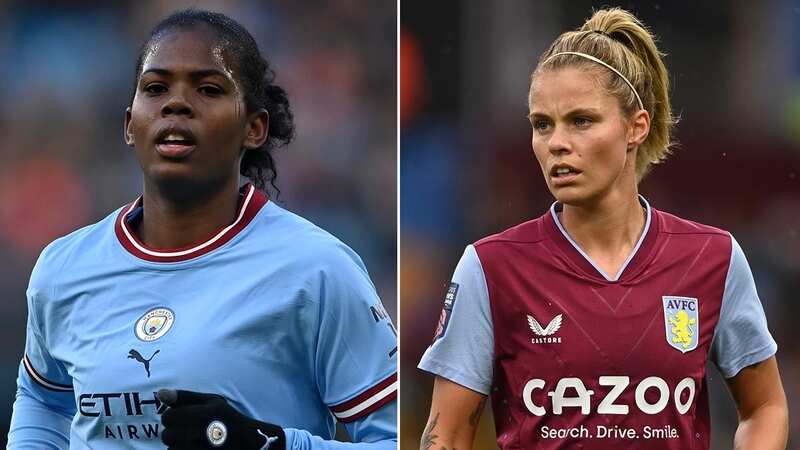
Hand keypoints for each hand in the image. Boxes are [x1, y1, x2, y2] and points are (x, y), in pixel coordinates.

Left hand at [157, 389, 284, 449]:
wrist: (246, 441)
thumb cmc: (226, 418)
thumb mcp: (211, 401)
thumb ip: (185, 397)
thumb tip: (159, 393)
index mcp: (201, 414)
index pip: (167, 417)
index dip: (173, 417)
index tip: (184, 417)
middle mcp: (198, 433)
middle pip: (166, 435)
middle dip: (174, 432)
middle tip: (189, 430)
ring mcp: (198, 449)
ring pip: (171, 448)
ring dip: (178, 445)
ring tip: (193, 440)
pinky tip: (194, 447)